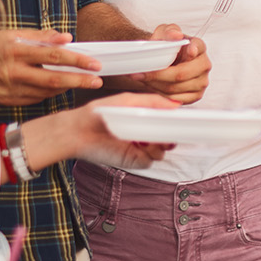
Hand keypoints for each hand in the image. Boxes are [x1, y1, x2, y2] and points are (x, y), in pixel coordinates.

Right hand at [0, 28, 103, 105]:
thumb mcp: (14, 35)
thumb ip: (41, 37)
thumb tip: (66, 38)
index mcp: (16, 51)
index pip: (53, 56)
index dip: (76, 60)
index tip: (95, 64)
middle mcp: (13, 72)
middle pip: (53, 79)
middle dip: (79, 80)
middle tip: (97, 80)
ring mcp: (11, 89)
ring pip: (46, 92)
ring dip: (67, 87)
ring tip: (81, 81)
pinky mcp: (9, 100)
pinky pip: (36, 98)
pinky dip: (50, 93)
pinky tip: (59, 87)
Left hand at [34, 92, 177, 170]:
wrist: (79, 131)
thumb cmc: (98, 113)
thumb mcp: (127, 100)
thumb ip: (152, 101)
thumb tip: (175, 105)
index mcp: (143, 120)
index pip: (166, 122)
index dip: (175, 121)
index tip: (182, 119)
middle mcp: (143, 135)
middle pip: (168, 138)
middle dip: (173, 134)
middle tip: (172, 129)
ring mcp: (139, 149)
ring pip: (162, 151)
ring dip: (164, 144)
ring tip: (157, 136)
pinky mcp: (133, 160)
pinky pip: (151, 160)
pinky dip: (152, 154)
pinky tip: (145, 144)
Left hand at [125, 24, 210, 103]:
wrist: (163, 60)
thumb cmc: (165, 47)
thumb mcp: (164, 33)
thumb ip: (169, 31)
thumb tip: (176, 35)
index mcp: (198, 47)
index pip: (197, 47)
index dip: (193, 50)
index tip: (189, 51)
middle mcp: (204, 64)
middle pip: (181, 74)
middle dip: (158, 75)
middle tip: (140, 73)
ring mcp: (202, 81)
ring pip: (175, 88)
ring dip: (155, 85)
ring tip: (142, 79)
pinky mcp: (196, 95)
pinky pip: (175, 99)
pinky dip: (160, 94)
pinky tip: (152, 86)